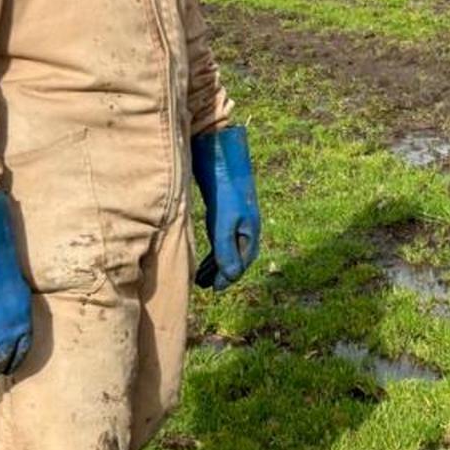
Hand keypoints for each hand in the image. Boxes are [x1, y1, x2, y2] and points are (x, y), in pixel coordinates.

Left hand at [191, 126, 260, 290]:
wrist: (221, 159)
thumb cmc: (224, 191)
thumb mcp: (223, 222)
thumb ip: (225, 250)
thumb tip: (229, 276)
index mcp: (250, 232)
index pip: (240, 264)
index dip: (226, 278)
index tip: (212, 289)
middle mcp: (247, 229)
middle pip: (235, 260)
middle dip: (220, 274)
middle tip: (202, 286)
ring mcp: (238, 221)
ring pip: (228, 251)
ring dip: (215, 265)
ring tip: (199, 276)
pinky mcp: (228, 214)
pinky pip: (223, 240)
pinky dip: (213, 252)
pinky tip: (201, 257)